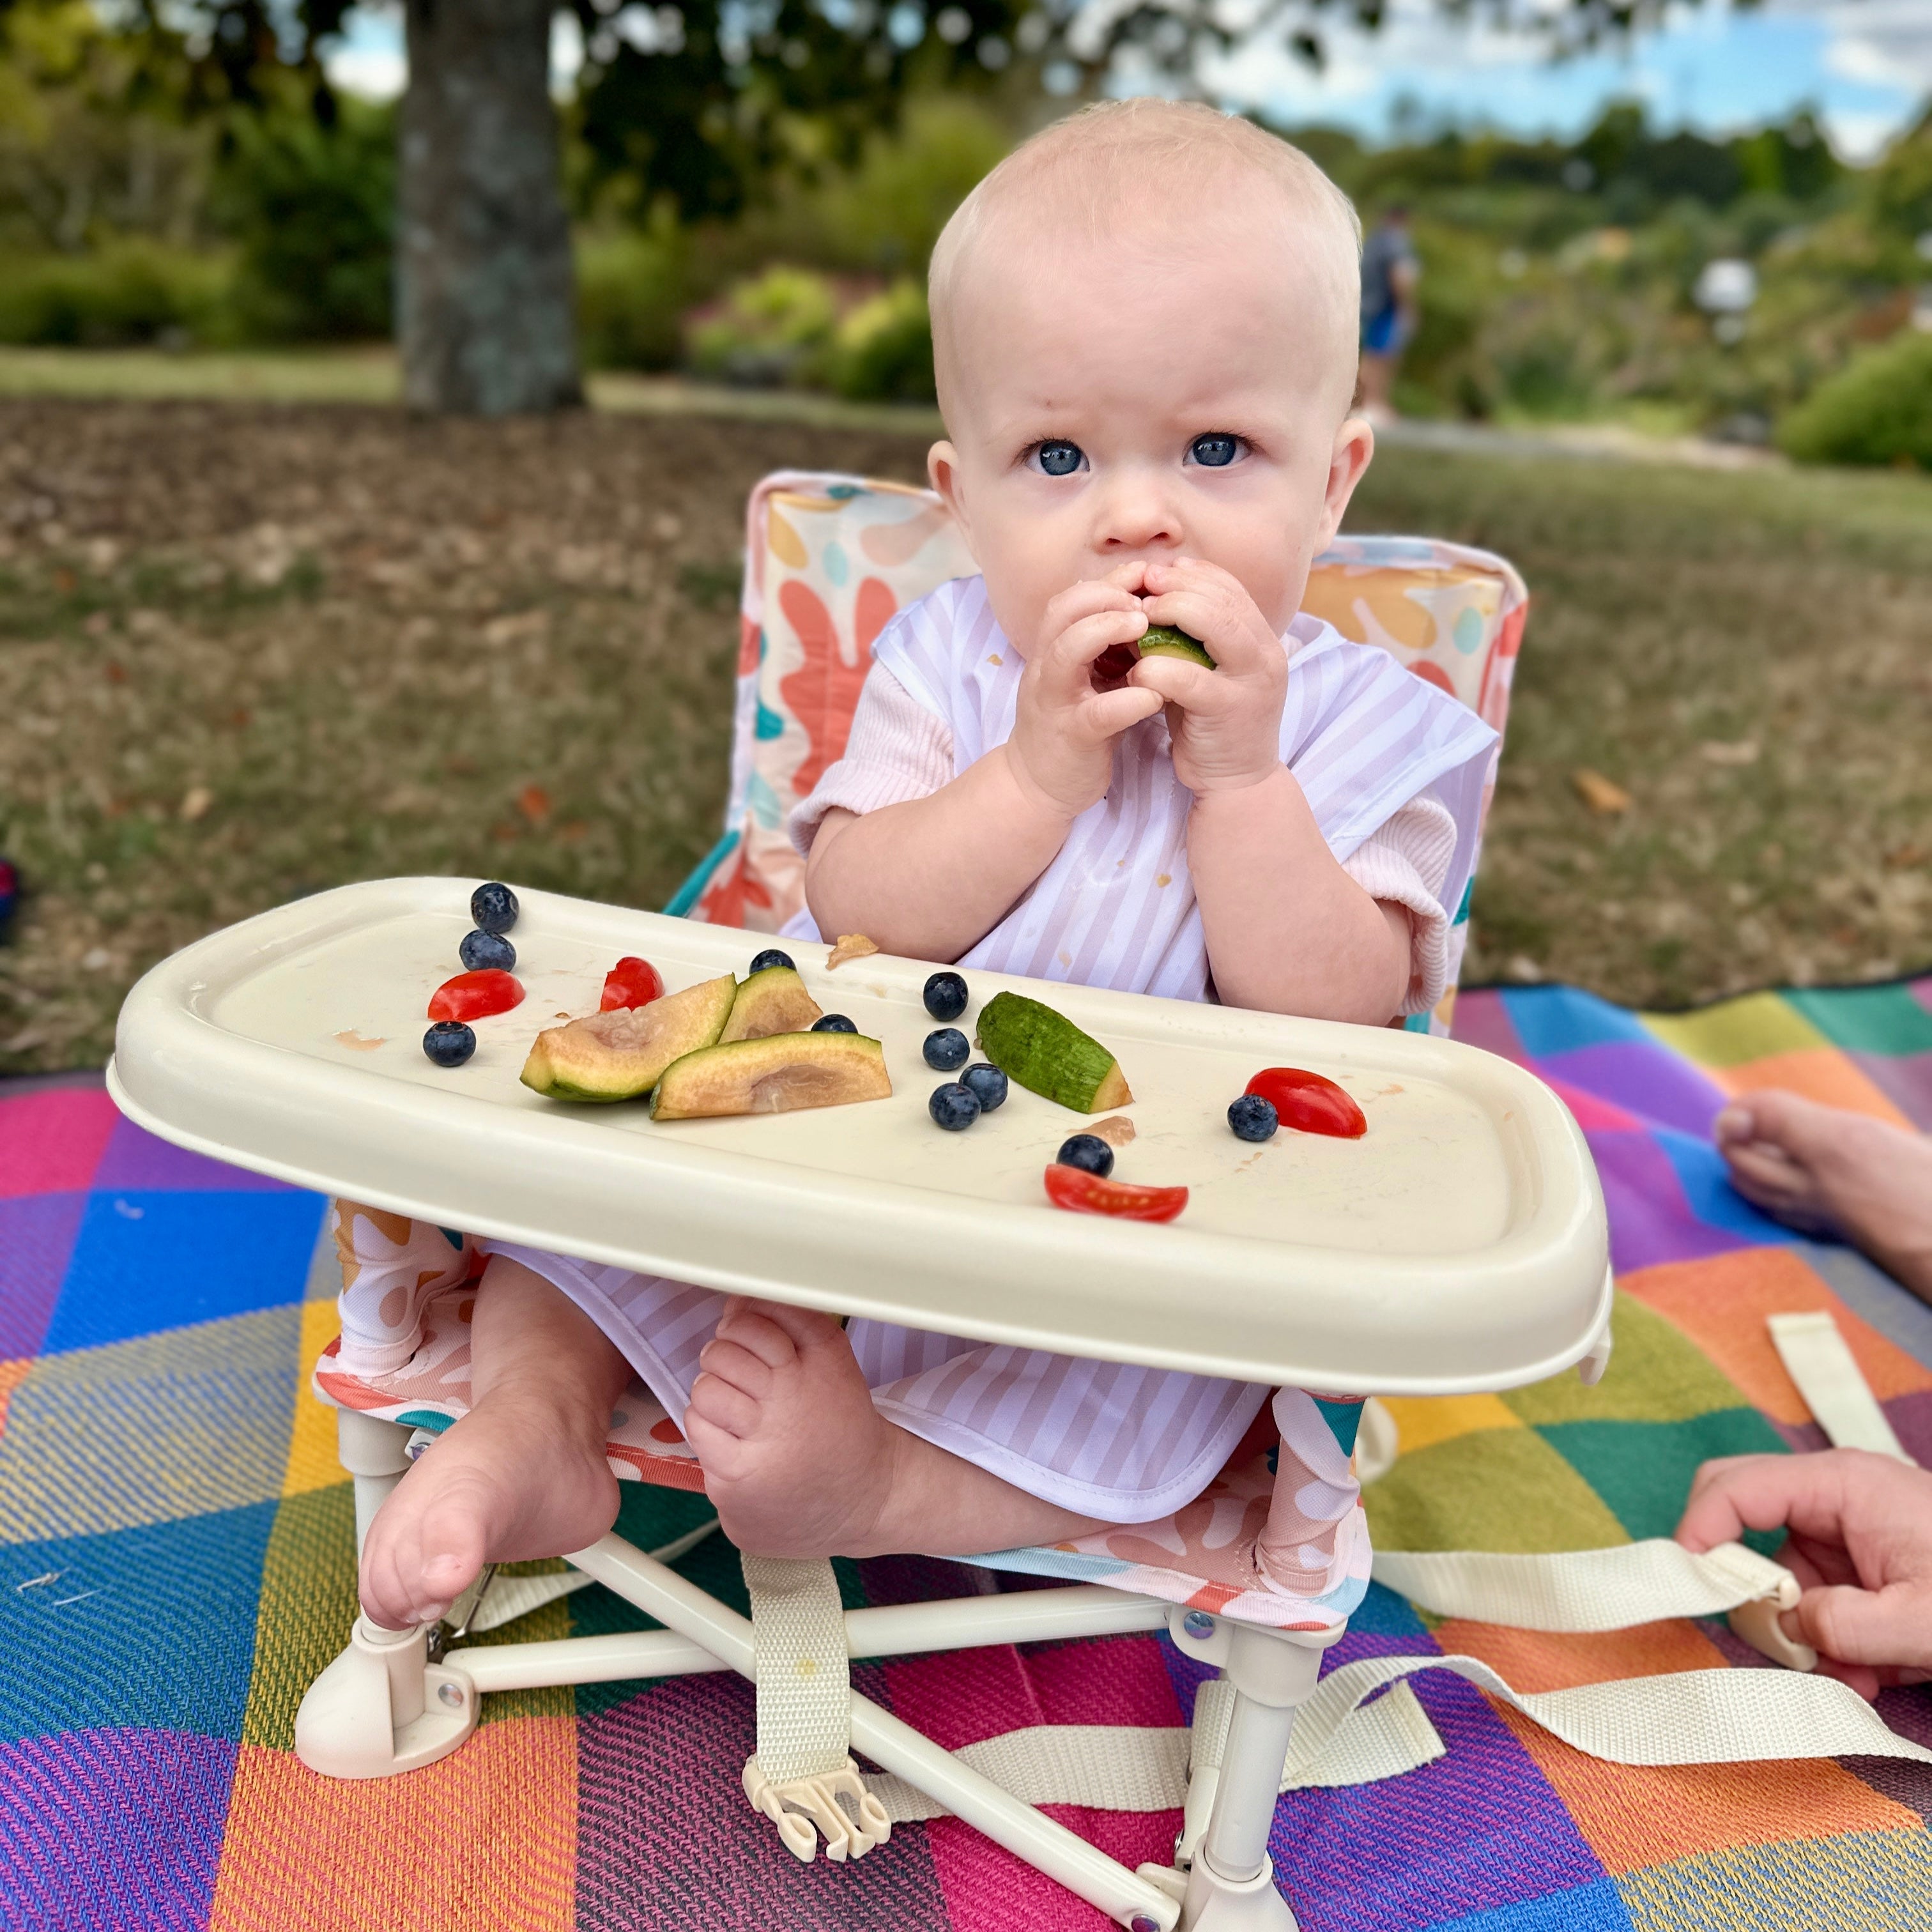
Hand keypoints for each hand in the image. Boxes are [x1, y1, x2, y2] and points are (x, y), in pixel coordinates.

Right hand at [1007, 571, 1162, 817]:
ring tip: (1144, 626)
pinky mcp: (1072, 738)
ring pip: (1067, 652)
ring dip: (1105, 630)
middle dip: (1104, 595)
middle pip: (1061, 612)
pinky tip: (1156, 694)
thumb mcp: (1085, 680)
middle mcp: (1047, 670)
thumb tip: (1145, 609)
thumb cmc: (1071, 728)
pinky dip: (1127, 700)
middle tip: (1145, 598)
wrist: (1038, 788)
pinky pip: (1096, 713)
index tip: (1145, 576)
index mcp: (1052, 653)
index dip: (1107, 581)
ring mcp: (1055, 703)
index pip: (1070, 599)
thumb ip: (1106, 649)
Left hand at [1125, 558, 1287, 793]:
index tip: (1159, 570)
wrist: (1237, 784)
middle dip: (1179, 585)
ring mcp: (1253, 683)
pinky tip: (1135, 668)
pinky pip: (1190, 678)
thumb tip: (1158, 594)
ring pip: (1217, 626)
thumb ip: (1195, 638)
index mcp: (1263, 641)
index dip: (1194, 573)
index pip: (1232, 589)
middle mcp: (1267, 656)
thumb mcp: (1208, 672)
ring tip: (1137, 616)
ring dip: (1172, 613)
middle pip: (1225, 600)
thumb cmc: (1212, 724)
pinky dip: (1158, 667)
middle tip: (1142, 583)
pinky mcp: (1230, 711)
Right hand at [1675, 1449, 1931, 1699]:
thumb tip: (1787, 1628)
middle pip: (1740, 1515)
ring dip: (1801, 1631)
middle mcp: (1833, 1500)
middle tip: (1760, 1630)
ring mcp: (1846, 1535)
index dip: (1698, 1532)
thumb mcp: (1924, 1621)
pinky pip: (1815, 1603)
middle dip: (1741, 1580)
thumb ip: (1844, 1624)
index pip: (1735, 1487)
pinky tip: (1873, 1673)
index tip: (1686, 1586)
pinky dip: (1831, 1644)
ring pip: (1778, 1575)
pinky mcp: (1860, 1570)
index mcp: (1842, 1485)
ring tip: (1857, 1673)